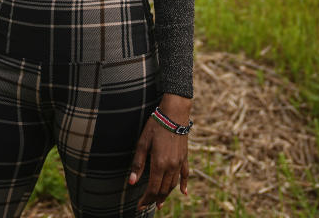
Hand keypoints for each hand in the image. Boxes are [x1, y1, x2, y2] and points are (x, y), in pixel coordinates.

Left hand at [129, 95, 191, 210]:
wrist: (174, 113)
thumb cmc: (155, 126)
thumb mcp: (143, 143)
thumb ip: (138, 164)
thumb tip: (132, 182)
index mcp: (159, 163)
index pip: (152, 189)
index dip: (146, 199)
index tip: (139, 206)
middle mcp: (171, 166)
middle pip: (163, 189)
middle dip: (154, 199)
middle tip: (146, 205)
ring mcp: (179, 162)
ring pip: (173, 184)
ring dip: (166, 195)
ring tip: (160, 202)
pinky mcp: (185, 157)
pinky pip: (185, 174)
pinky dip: (184, 185)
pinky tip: (184, 193)